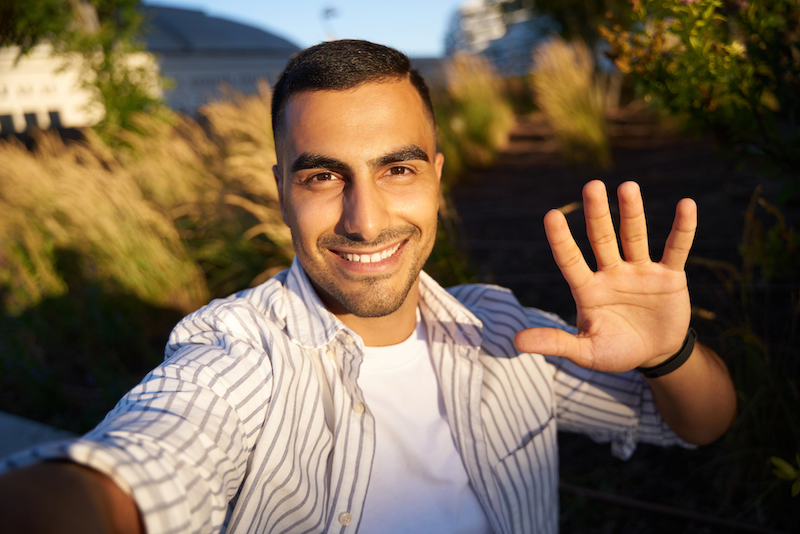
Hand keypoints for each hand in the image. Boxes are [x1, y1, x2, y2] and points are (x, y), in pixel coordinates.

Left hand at [514, 180, 696, 371]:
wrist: (654, 354)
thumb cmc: (615, 351)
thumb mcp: (585, 352)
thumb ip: (555, 343)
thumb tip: (516, 341)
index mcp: (588, 288)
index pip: (570, 260)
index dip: (561, 240)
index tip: (551, 215)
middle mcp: (611, 273)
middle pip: (602, 238)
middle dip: (597, 213)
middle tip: (592, 185)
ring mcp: (640, 271)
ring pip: (634, 236)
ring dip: (632, 213)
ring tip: (627, 187)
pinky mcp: (669, 276)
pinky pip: (676, 249)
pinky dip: (682, 229)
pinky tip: (687, 205)